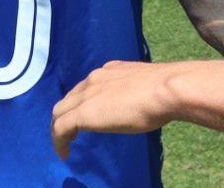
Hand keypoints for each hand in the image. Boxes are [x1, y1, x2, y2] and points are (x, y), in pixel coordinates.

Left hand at [52, 60, 182, 159]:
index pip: (86, 87)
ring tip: (65, 144)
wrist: (165, 90)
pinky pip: (60, 128)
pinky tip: (65, 153)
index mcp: (109, 71)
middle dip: (66, 115)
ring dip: (59, 127)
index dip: (82, 102)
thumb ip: (134, 91)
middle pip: (68, 98)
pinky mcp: (83, 113)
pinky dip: (58, 141)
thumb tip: (140, 101)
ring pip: (60, 111)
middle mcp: (94, 79)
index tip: (87, 116)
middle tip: (71, 133)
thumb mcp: (144, 86)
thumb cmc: (164, 91)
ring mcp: (86, 95)